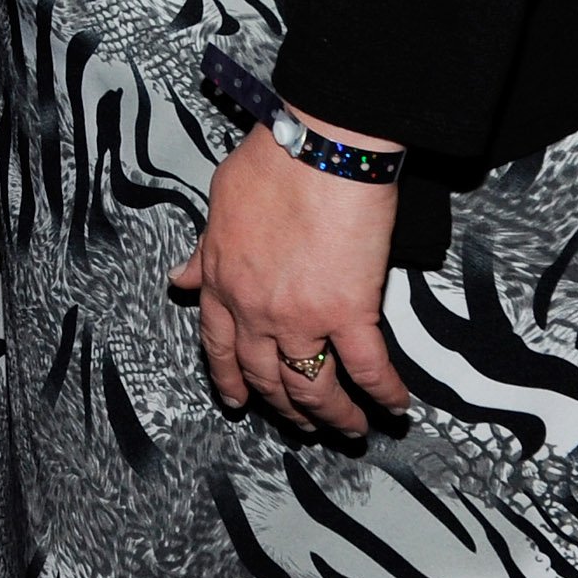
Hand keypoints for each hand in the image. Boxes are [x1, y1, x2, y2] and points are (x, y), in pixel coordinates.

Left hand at [171, 112, 409, 436]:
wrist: (316, 148)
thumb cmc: (271, 164)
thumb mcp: (218, 206)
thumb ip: (203, 252)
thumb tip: (182, 280)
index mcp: (223, 283)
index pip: (219, 347)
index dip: (230, 380)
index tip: (239, 401)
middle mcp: (256, 310)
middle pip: (268, 378)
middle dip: (286, 409)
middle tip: (302, 425)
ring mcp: (301, 316)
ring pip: (314, 387)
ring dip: (333, 416)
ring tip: (350, 429)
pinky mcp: (350, 310)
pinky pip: (368, 368)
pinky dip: (384, 393)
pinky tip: (395, 407)